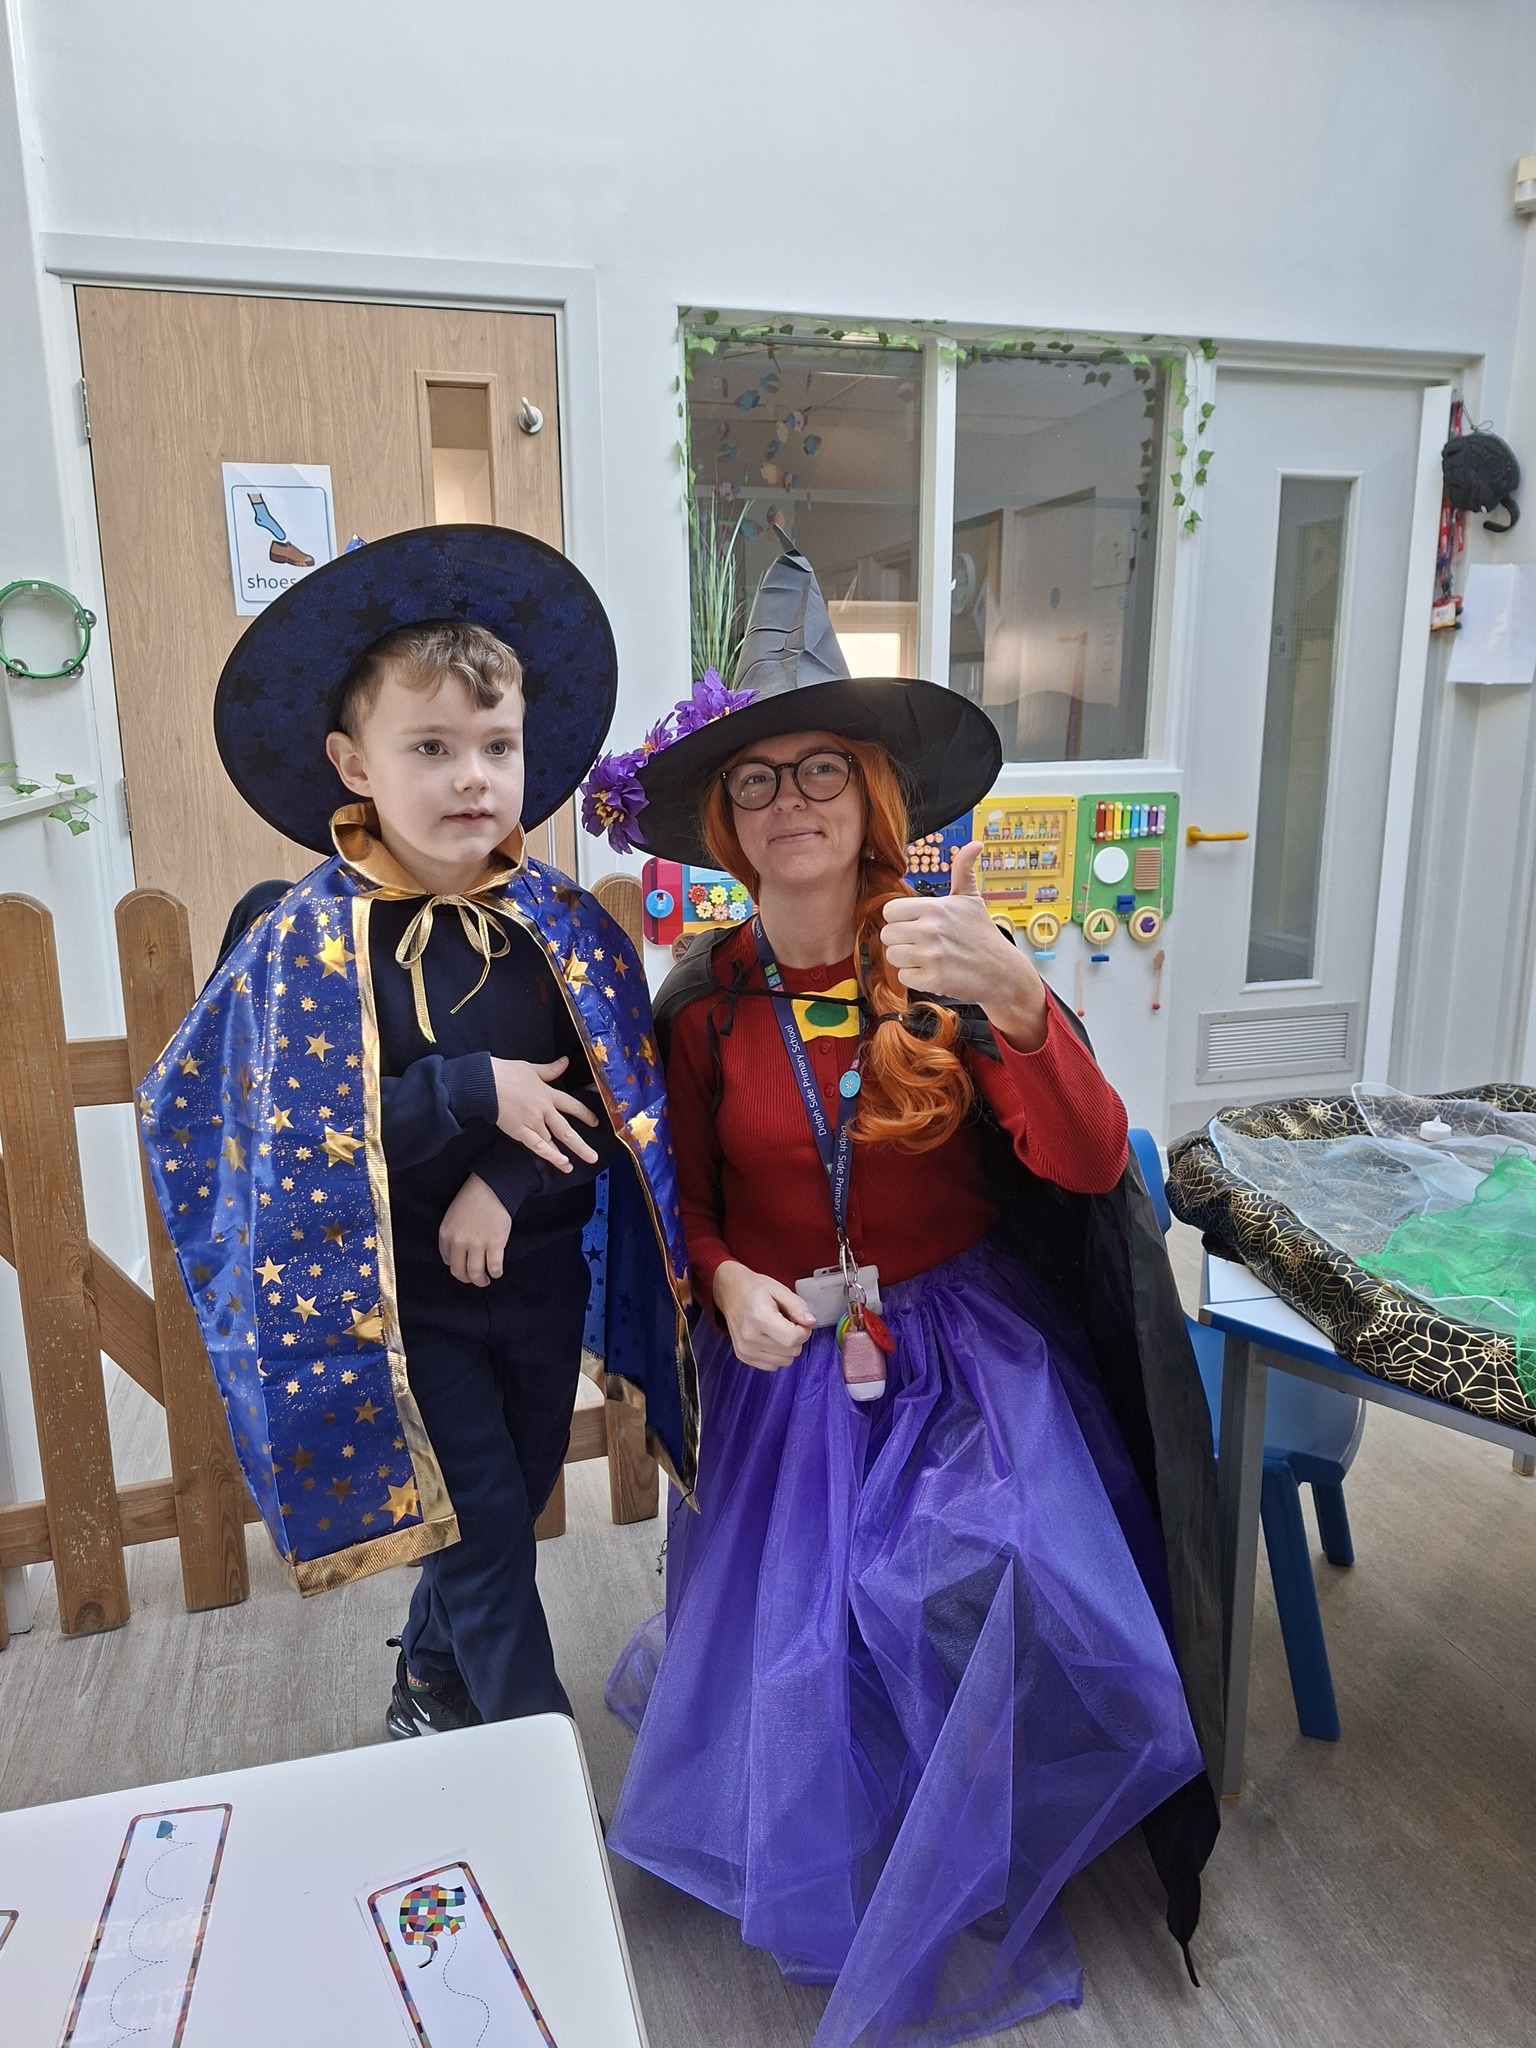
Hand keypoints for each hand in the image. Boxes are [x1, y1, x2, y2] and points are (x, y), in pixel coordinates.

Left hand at [439, 1173, 512, 1286]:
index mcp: (446, 1235)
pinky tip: (497, 1272)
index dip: (458, 1267)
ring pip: (476, 1273)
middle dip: (468, 1280)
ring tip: (485, 1281)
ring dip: (481, 1281)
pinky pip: (494, 1267)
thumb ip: (452, 1237)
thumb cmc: (472, 1201)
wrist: (491, 1188)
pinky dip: (496, 1273)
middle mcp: (459, 1242)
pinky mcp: (495, 1243)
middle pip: (460, 1272)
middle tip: (475, 1280)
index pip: (448, 1261)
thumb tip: (457, 1258)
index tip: (465, 1267)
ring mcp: (477, 1243)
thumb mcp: (452, 1218)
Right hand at [490, 1056, 600, 1172]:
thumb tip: (566, 1062)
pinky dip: (550, 1155)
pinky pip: (537, 1146)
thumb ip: (550, 1070)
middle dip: (581, 1145)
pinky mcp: (519, 1130)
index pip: (572, 1105)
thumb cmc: (505, 1072)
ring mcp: (533, 1121)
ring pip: (552, 1141)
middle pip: (566, 1129)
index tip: (595, 1123)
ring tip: (571, 1168)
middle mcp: (544, 1109)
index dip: (585, 1115)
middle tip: (593, 1157)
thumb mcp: (531, 1068)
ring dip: (563, 1156)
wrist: (486, 1082)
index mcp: (548, 1093)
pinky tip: (560, 1162)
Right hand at [711, 1259, 816, 1370]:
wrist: (730, 1292)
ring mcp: (745, 1349)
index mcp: (759, 1317)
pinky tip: (770, 1338)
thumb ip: (798, 1306)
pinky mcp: (744, 1357)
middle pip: (791, 1351)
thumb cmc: (755, 1289)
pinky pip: (773, 1365)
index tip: (800, 1321)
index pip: (793, 1338)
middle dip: (796, 1337)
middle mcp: (750, 1337)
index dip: (804, 1331)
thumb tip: (810, 1322)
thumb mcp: (780, 1289)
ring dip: (787, 1347)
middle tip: (787, 1322)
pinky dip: (777, 1354)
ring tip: (777, 1329)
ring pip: (785, 1361)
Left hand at [880, 843, 1047, 1050]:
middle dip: (900, 940)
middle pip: (887, 934)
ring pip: (892, 956)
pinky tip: (933, 971)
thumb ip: (963, 871)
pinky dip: (915, 978)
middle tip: (921, 943)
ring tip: (928, 957)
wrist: (1001, 970)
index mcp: (934, 908)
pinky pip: (903, 977)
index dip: (899, 918)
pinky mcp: (933, 980)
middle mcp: (930, 930)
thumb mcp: (972, 899)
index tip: (914, 923)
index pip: (890, 910)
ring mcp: (931, 956)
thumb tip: (974, 844)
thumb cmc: (983, 934)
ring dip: (906, 959)